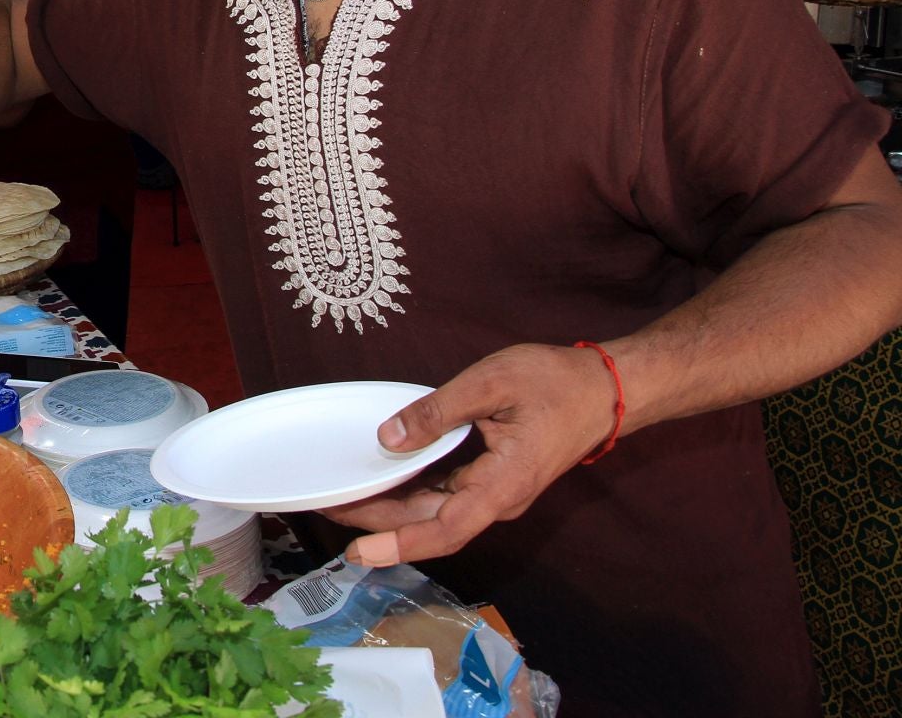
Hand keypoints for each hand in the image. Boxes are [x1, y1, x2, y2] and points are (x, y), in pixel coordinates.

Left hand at [319, 343, 616, 567]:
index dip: (400, 545)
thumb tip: (390, 437)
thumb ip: (437, 411)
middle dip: (378, 523)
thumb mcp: (491, 383)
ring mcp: (496, 492)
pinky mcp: (494, 479)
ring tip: (344, 496)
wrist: (608, 389)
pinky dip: (412, 491)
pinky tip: (384, 478)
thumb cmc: (556, 383)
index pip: (445, 529)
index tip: (361, 553)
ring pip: (437, 512)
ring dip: (392, 509)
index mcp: (503, 484)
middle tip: (327, 509)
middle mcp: (498, 499)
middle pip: (431, 524)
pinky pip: (447, 494)